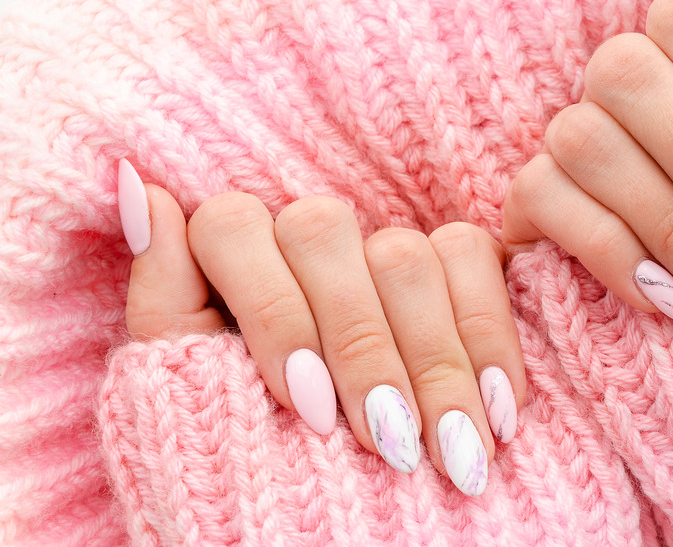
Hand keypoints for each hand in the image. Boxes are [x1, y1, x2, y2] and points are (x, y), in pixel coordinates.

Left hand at [117, 159, 525, 495]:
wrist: (327, 514)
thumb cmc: (252, 456)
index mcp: (232, 261)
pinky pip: (472, 258)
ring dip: (432, 358)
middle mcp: (303, 245)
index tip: (307, 411)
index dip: (274, 312)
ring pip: (404, 251)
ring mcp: (378, 255)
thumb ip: (166, 298)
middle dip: (360, 344)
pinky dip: (488, 337)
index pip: (235, 226)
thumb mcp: (193, 390)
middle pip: (323, 232)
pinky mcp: (451, 269)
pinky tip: (500, 412)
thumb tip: (142, 188)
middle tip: (390, 443)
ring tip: (453, 452)